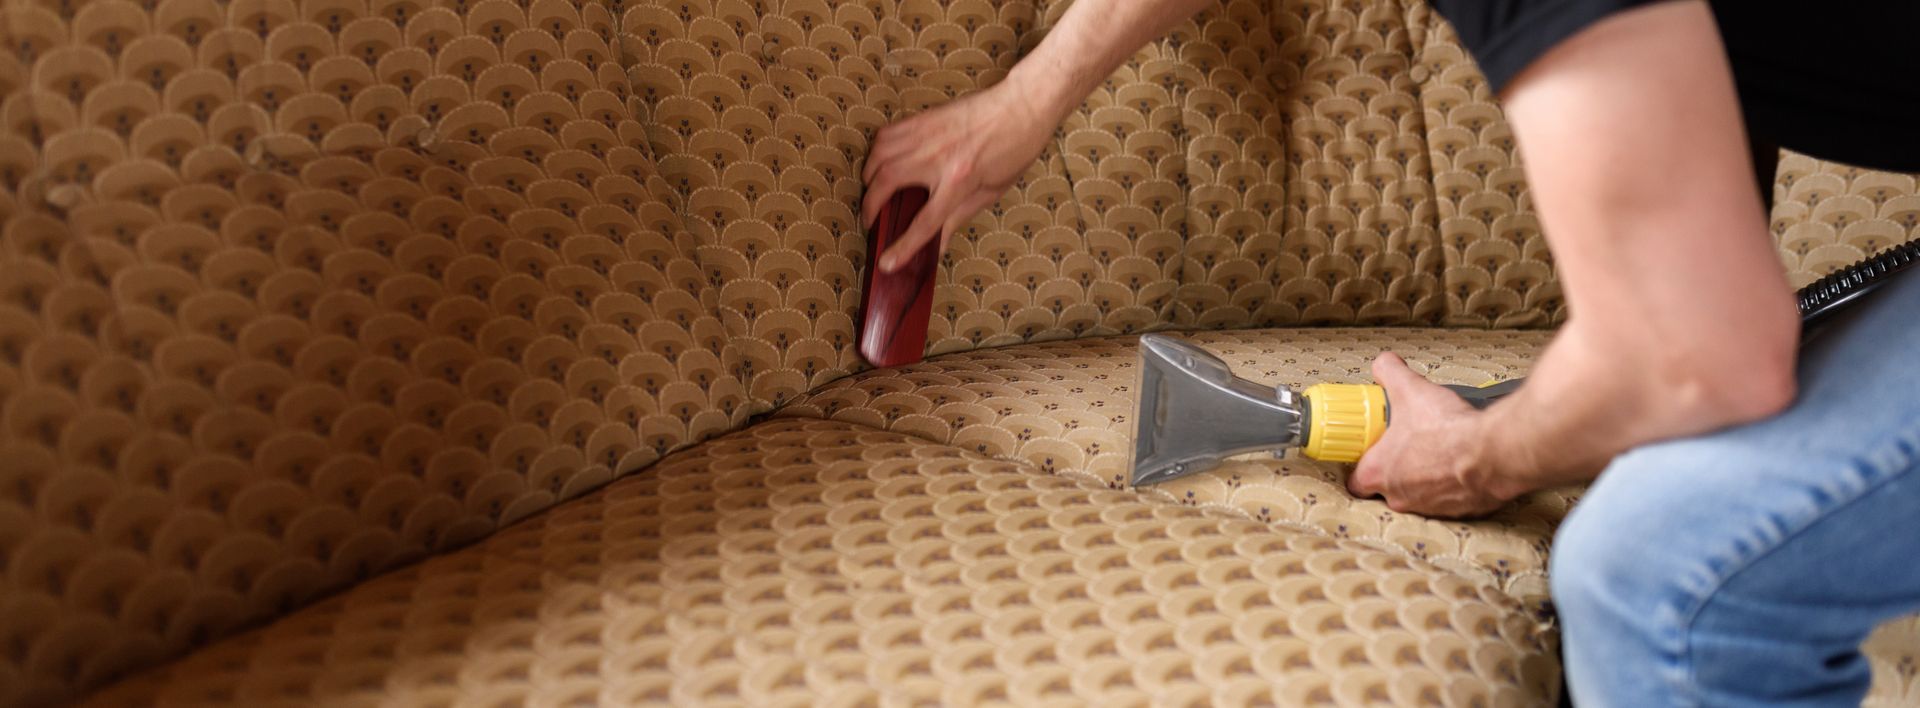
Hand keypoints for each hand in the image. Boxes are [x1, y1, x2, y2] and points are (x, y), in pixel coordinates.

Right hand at [861, 76, 1060, 271]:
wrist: (1021, 106)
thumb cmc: (1013, 149)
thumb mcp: (990, 191)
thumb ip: (958, 218)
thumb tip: (937, 245)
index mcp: (960, 180)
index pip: (924, 222)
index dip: (903, 247)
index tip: (887, 262)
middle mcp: (938, 156)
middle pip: (887, 183)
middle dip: (871, 206)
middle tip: (871, 221)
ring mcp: (927, 134)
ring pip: (879, 156)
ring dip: (869, 177)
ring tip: (873, 190)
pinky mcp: (923, 118)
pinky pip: (886, 134)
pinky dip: (877, 151)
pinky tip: (882, 161)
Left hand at [1346, 353, 1512, 517]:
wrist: (1492, 453)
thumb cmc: (1447, 429)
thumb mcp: (1410, 389)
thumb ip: (1389, 372)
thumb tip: (1383, 365)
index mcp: (1378, 473)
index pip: (1356, 482)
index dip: (1363, 467)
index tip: (1372, 453)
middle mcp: (1400, 497)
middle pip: (1387, 489)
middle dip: (1396, 470)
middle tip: (1408, 449)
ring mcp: (1429, 507)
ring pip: (1419, 496)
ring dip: (1425, 477)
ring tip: (1436, 452)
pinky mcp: (1459, 512)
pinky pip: (1450, 500)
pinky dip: (1452, 484)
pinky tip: (1459, 464)